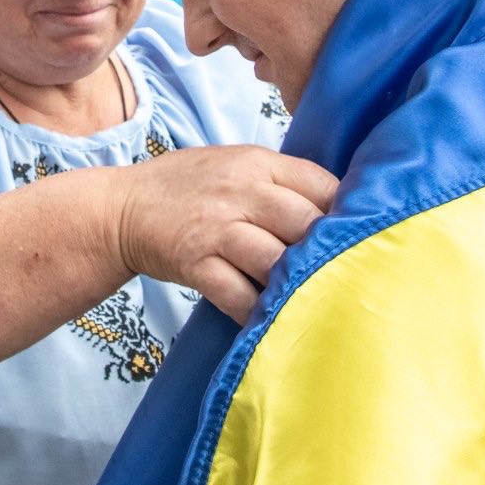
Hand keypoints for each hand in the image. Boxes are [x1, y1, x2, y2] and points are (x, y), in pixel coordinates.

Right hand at [114, 146, 337, 323]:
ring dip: (297, 287)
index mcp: (258, 163)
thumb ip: (281, 181)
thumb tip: (340, 209)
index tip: (362, 237)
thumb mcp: (235, 164)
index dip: (348, 214)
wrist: (122, 209)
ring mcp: (216, 229)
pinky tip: (270, 321)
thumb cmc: (188, 188)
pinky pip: (238, 295)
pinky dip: (258, 313)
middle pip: (306, 224)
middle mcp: (241, 192)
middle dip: (329, 253)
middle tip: (347, 277)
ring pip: (276, 262)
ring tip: (314, 304)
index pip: (322, 184)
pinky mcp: (195, 263)